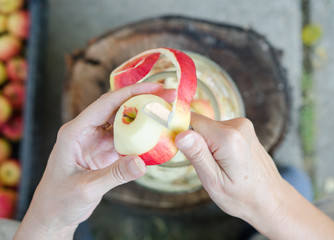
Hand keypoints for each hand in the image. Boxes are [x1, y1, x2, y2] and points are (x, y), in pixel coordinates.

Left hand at [14, 83, 168, 239]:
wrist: (54, 214)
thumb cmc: (59, 200)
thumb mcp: (86, 188)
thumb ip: (114, 175)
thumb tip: (142, 162)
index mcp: (75, 131)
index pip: (106, 103)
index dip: (132, 93)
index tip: (155, 88)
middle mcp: (87, 131)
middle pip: (118, 107)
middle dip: (143, 100)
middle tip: (168, 97)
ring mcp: (97, 140)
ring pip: (124, 121)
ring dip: (144, 116)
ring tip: (166, 111)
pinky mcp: (105, 152)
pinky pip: (126, 138)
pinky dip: (141, 135)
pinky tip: (157, 134)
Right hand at [176, 114, 333, 239]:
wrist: (270, 199)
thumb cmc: (241, 196)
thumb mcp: (213, 181)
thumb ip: (197, 155)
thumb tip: (181, 133)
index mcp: (227, 138)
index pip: (192, 121)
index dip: (183, 135)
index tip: (188, 155)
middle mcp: (238, 125)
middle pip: (201, 125)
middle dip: (198, 144)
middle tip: (209, 167)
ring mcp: (244, 125)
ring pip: (210, 128)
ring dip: (209, 145)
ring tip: (222, 167)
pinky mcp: (245, 128)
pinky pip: (220, 130)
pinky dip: (218, 144)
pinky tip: (228, 161)